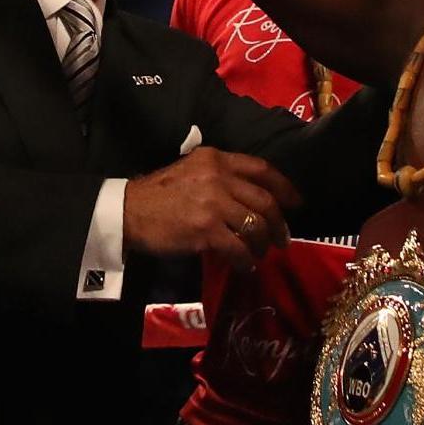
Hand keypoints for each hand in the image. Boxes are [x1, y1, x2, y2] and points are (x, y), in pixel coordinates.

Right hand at [123, 148, 299, 271]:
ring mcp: (214, 204)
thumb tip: (252, 198)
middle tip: (282, 239)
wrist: (127, 211)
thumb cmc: (158, 193)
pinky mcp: (206, 230)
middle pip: (264, 201)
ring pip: (255, 226)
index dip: (285, 187)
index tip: (297, 202)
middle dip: (278, 223)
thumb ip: (221, 176)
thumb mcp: (192, 170)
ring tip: (261, 253)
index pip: (262, 169)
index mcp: (217, 158)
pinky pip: (238, 248)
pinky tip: (244, 265)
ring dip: (263, 243)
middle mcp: (219, 177)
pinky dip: (245, 260)